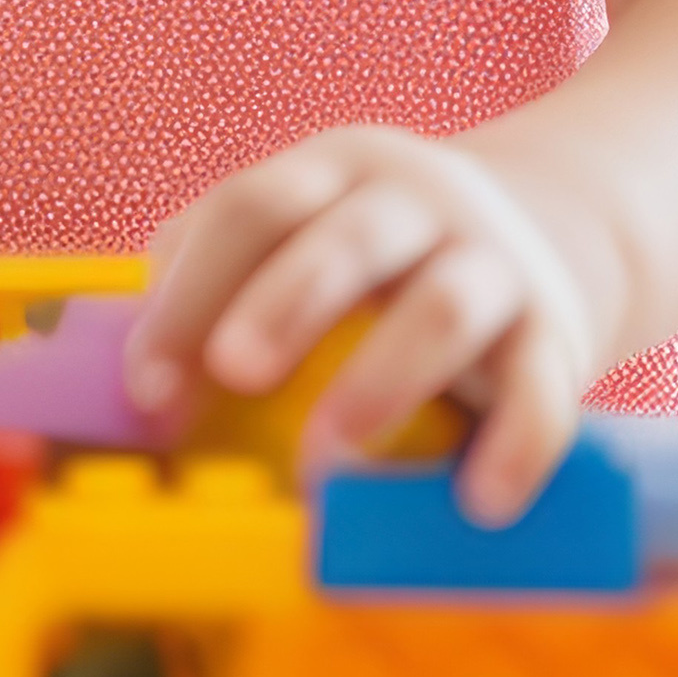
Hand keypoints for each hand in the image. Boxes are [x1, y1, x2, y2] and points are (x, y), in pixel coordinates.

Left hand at [128, 124, 607, 518]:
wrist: (561, 220)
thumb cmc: (383, 254)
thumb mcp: (304, 229)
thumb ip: (213, 274)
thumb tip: (116, 369)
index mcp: (334, 174)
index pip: (251, 209)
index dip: (191, 293)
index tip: (146, 387)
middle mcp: (417, 204)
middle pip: (348, 239)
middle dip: (285, 303)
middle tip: (235, 372)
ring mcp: (494, 264)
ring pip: (444, 307)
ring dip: (382, 381)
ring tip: (326, 457)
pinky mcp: (557, 335)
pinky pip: (543, 390)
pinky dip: (515, 446)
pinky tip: (476, 502)